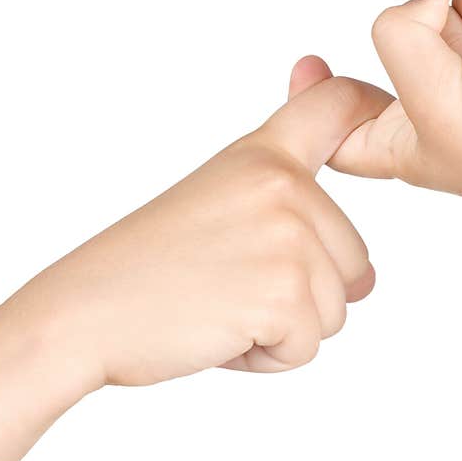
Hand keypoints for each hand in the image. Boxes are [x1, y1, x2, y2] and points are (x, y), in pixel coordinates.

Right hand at [0, 74, 392, 460]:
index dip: (367, 104)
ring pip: (335, 309)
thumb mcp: (217, 207)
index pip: (333, 106)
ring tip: (220, 304)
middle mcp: (284, 187)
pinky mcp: (284, 294)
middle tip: (229, 283)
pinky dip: (267, 357)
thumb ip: (294, 225)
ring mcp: (289, 238)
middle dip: (303, 294)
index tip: (377, 103)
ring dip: (283, 327)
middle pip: (354, 260)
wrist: (84, 310)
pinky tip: (220, 332)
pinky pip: (308, 347)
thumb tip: (371, 278)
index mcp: (262, 157)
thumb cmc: (145, 267)